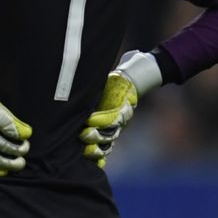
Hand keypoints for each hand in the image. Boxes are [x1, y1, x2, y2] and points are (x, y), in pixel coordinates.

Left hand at [79, 50, 161, 167]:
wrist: (133, 78)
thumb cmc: (123, 73)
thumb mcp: (122, 71)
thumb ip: (127, 66)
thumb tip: (135, 56)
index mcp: (120, 105)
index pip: (112, 117)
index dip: (101, 121)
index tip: (88, 121)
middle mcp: (118, 117)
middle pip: (109, 133)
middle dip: (95, 137)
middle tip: (82, 135)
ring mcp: (115, 126)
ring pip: (107, 142)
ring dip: (96, 147)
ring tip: (83, 150)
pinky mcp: (110, 131)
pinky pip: (107, 146)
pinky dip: (100, 155)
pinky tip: (91, 161)